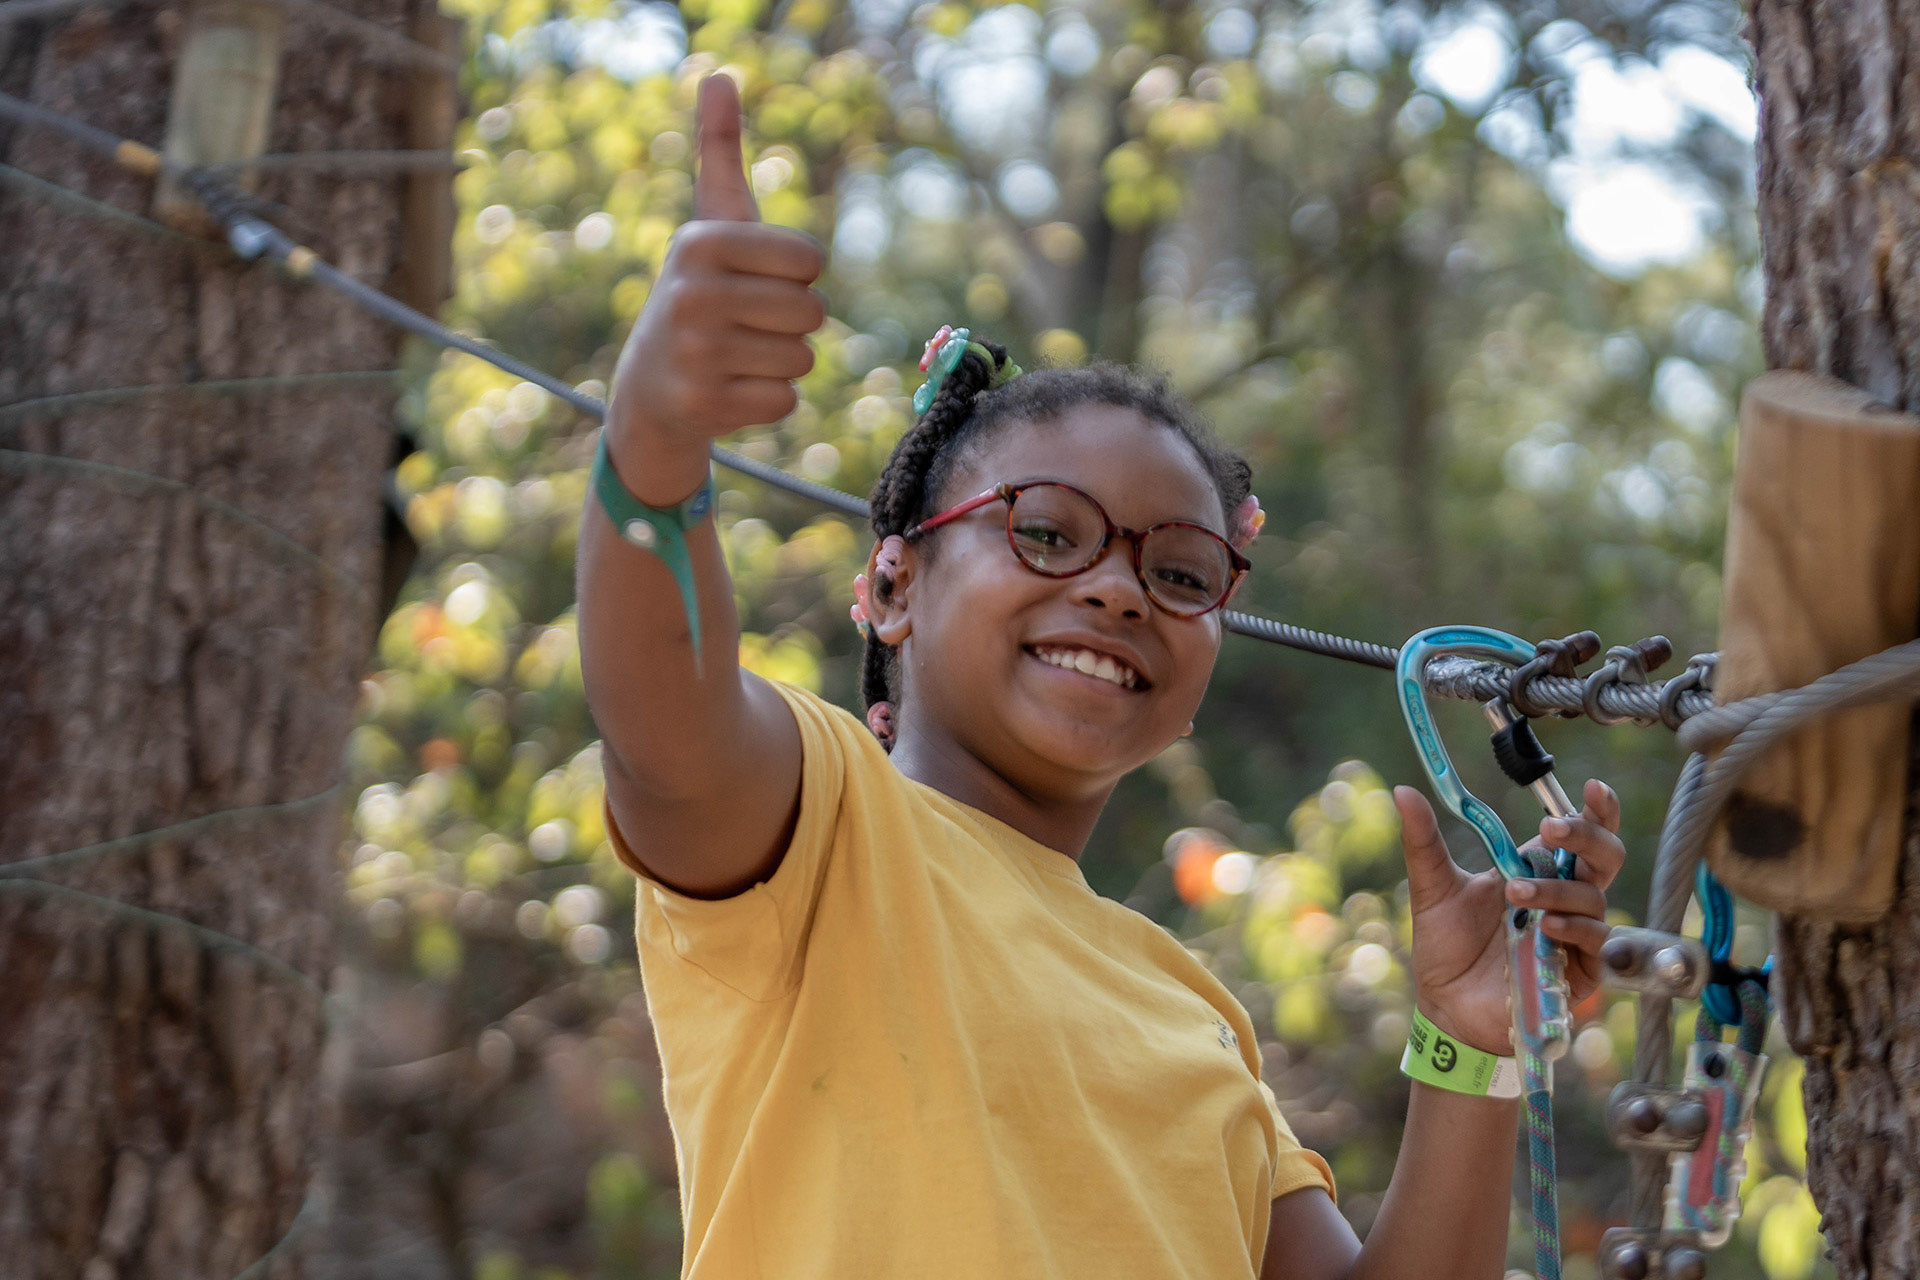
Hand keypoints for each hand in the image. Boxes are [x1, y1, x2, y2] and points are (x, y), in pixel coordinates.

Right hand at [607, 75, 825, 501]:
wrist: (651, 385)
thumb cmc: (701, 293)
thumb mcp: (710, 225)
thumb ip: (720, 153)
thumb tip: (720, 76)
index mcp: (700, 243)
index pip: (811, 260)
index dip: (799, 275)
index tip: (759, 280)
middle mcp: (691, 295)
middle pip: (812, 312)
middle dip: (793, 322)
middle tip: (748, 324)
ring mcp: (695, 354)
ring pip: (803, 360)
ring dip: (782, 362)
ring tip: (738, 356)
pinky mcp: (703, 406)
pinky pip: (786, 402)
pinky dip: (769, 400)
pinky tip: (731, 390)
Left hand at [1392, 779, 1624, 1056]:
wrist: (1445, 1007)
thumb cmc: (1446, 948)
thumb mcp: (1432, 889)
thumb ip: (1424, 841)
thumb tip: (1403, 791)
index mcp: (1536, 871)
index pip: (1580, 834)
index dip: (1596, 810)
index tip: (1589, 788)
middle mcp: (1564, 898)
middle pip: (1604, 857)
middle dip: (1585, 836)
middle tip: (1549, 830)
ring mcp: (1574, 934)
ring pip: (1593, 897)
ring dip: (1557, 889)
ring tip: (1516, 895)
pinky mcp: (1579, 971)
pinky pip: (1595, 942)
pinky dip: (1575, 928)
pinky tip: (1547, 925)